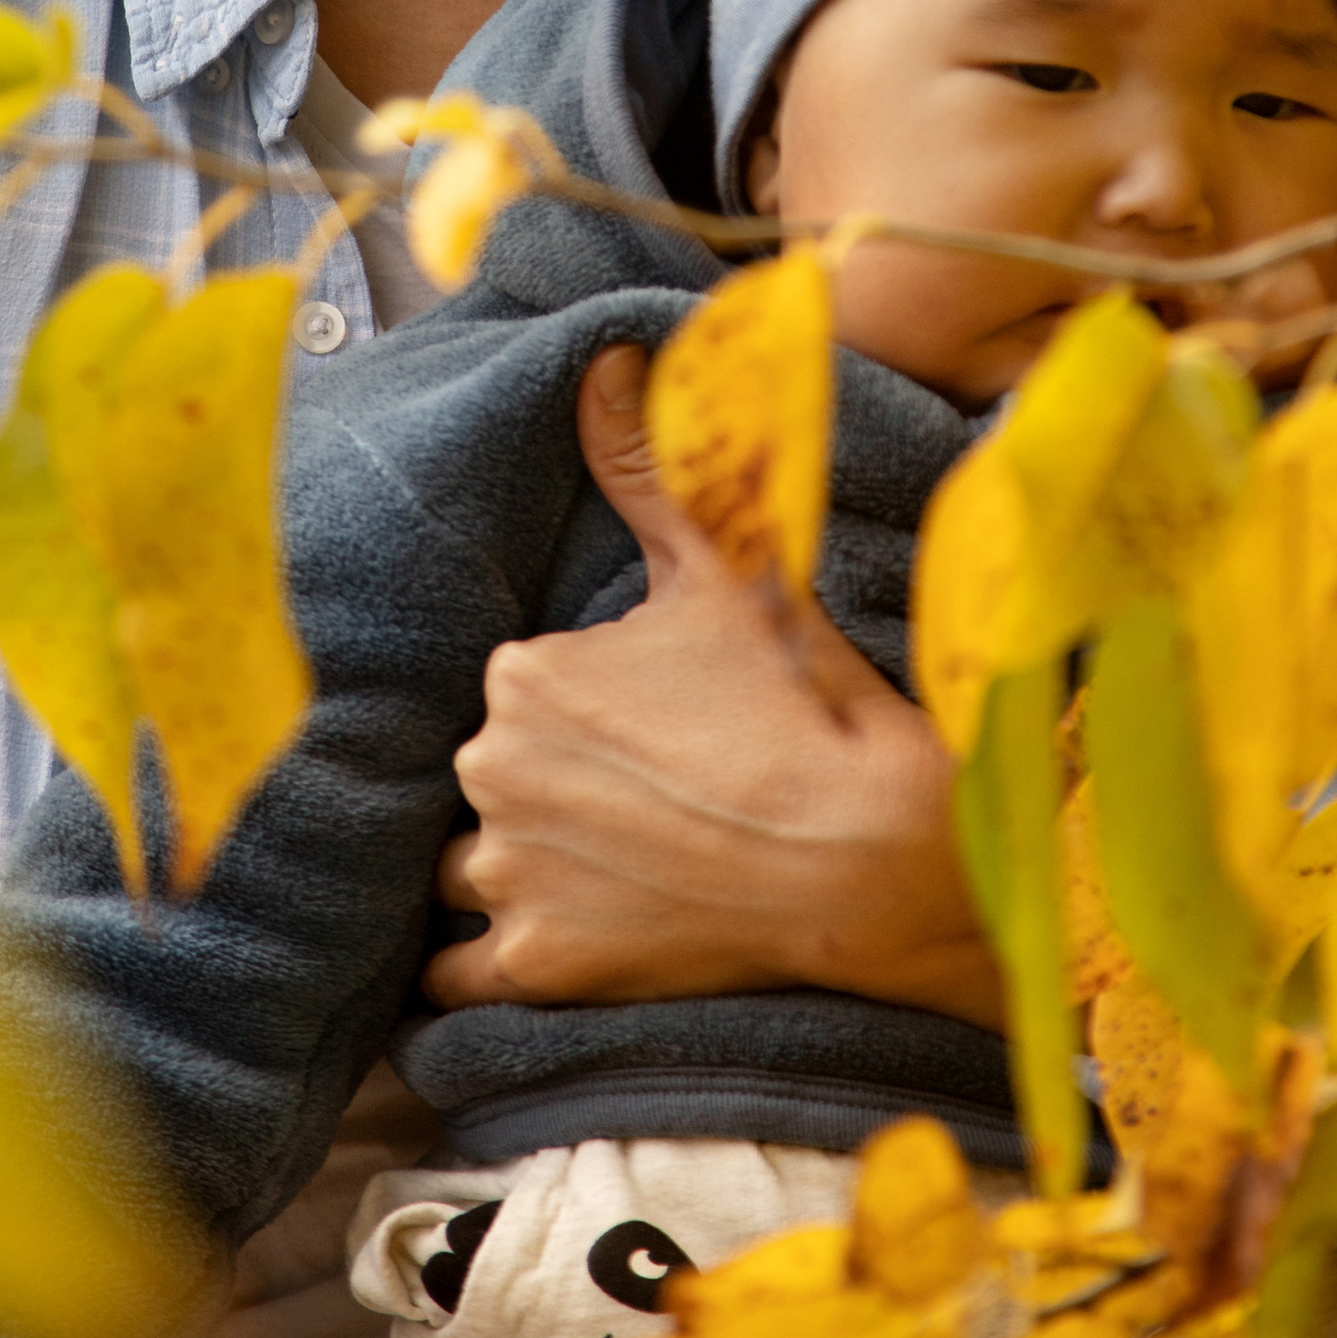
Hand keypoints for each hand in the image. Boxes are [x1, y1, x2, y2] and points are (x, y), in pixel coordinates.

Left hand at [423, 347, 1002, 1024]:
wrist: (880, 859)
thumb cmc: (808, 706)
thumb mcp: (732, 569)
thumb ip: (648, 468)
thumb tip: (603, 361)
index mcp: (521, 673)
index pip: (514, 696)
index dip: (580, 714)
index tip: (648, 732)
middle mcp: (490, 768)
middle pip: (486, 779)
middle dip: (544, 790)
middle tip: (645, 805)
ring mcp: (510, 873)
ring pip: (465, 871)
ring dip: (513, 872)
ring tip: (606, 876)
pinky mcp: (537, 966)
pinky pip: (457, 976)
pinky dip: (480, 965)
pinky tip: (538, 950)